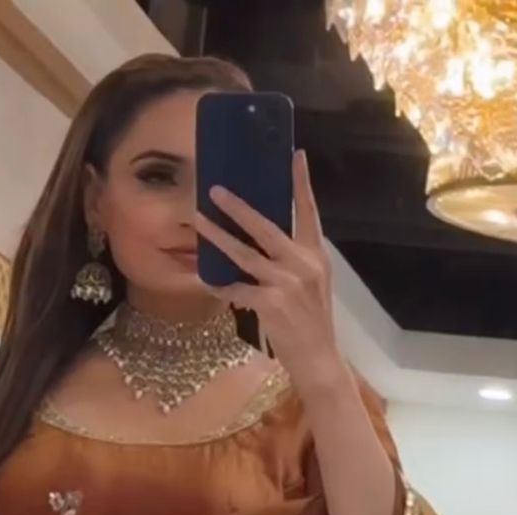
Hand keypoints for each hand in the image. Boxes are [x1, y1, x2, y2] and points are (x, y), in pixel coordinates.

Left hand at [196, 150, 343, 398]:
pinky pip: (235, 289)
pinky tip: (205, 279)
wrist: (318, 357)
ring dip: (217, 237)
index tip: (295, 154)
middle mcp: (302, 263)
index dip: (301, 183)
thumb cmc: (312, 322)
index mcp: (315, 254)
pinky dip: (219, 285)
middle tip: (216, 190)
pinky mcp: (270, 303)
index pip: (309, 211)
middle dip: (238, 207)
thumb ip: (295, 261)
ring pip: (243, 254)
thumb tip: (265, 244)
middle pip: (265, 226)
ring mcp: (285, 282)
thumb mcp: (313, 284)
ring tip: (198, 221)